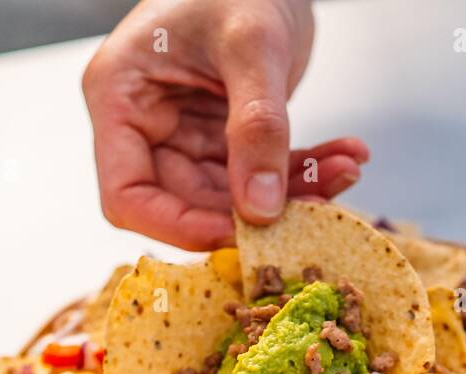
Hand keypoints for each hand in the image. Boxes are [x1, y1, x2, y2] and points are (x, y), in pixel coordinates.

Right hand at [83, 0, 369, 248]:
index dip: (179, 227)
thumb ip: (256, 128)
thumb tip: (261, 211)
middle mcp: (145, 124)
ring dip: (293, 193)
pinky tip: (345, 157)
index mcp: (120, 97)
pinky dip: (303, 172)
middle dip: (256, 212)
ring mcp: (184, 134)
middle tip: (320, 204)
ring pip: (233, 197)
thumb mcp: (251, 47)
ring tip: (346, 170)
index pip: (128, 196)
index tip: (240, 235)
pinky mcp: (222, 137)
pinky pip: (260, 174)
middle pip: (187, 205)